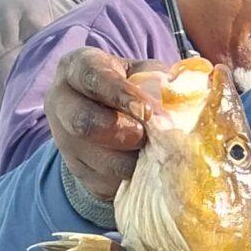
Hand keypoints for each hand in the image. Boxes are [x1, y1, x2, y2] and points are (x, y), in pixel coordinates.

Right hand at [46, 48, 155, 203]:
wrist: (104, 114)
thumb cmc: (129, 87)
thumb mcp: (141, 72)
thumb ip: (161, 78)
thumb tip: (188, 89)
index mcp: (76, 68)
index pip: (92, 77)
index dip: (120, 94)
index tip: (147, 110)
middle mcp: (62, 103)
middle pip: (84, 123)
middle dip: (124, 132)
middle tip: (147, 135)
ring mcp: (65, 141)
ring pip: (98, 159)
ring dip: (132, 160)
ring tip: (154, 153)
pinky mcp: (78, 171)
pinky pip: (106, 181)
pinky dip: (133, 178)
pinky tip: (147, 168)